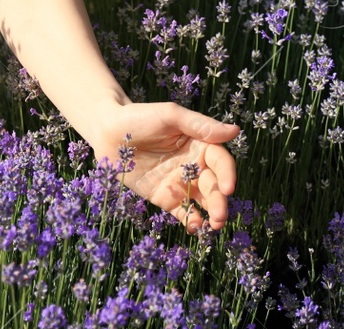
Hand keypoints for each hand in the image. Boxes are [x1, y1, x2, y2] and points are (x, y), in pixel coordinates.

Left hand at [94, 102, 240, 234]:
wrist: (108, 133)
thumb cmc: (140, 117)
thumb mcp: (170, 116)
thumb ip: (200, 125)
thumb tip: (235, 130)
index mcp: (200, 144)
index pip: (221, 161)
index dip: (227, 174)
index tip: (228, 188)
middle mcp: (194, 165)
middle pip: (214, 185)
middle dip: (219, 201)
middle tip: (220, 216)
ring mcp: (180, 183)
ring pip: (202, 201)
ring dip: (210, 214)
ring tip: (213, 226)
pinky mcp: (165, 198)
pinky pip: (182, 212)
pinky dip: (191, 221)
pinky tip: (194, 227)